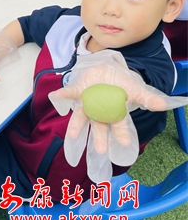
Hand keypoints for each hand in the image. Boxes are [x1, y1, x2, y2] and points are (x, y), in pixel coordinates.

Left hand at [49, 49, 186, 182]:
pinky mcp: (78, 91)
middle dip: (99, 138)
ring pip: (82, 116)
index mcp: (114, 112)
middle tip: (101, 150)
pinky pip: (70, 94)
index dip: (121, 134)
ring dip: (76, 126)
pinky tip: (56, 96)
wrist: (107, 69)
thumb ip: (145, 97)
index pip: (119, 125)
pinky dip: (63, 95)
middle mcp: (99, 111)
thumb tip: (163, 105)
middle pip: (99, 126)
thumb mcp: (134, 89)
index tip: (125, 143)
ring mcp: (87, 103)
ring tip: (72, 135)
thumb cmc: (120, 83)